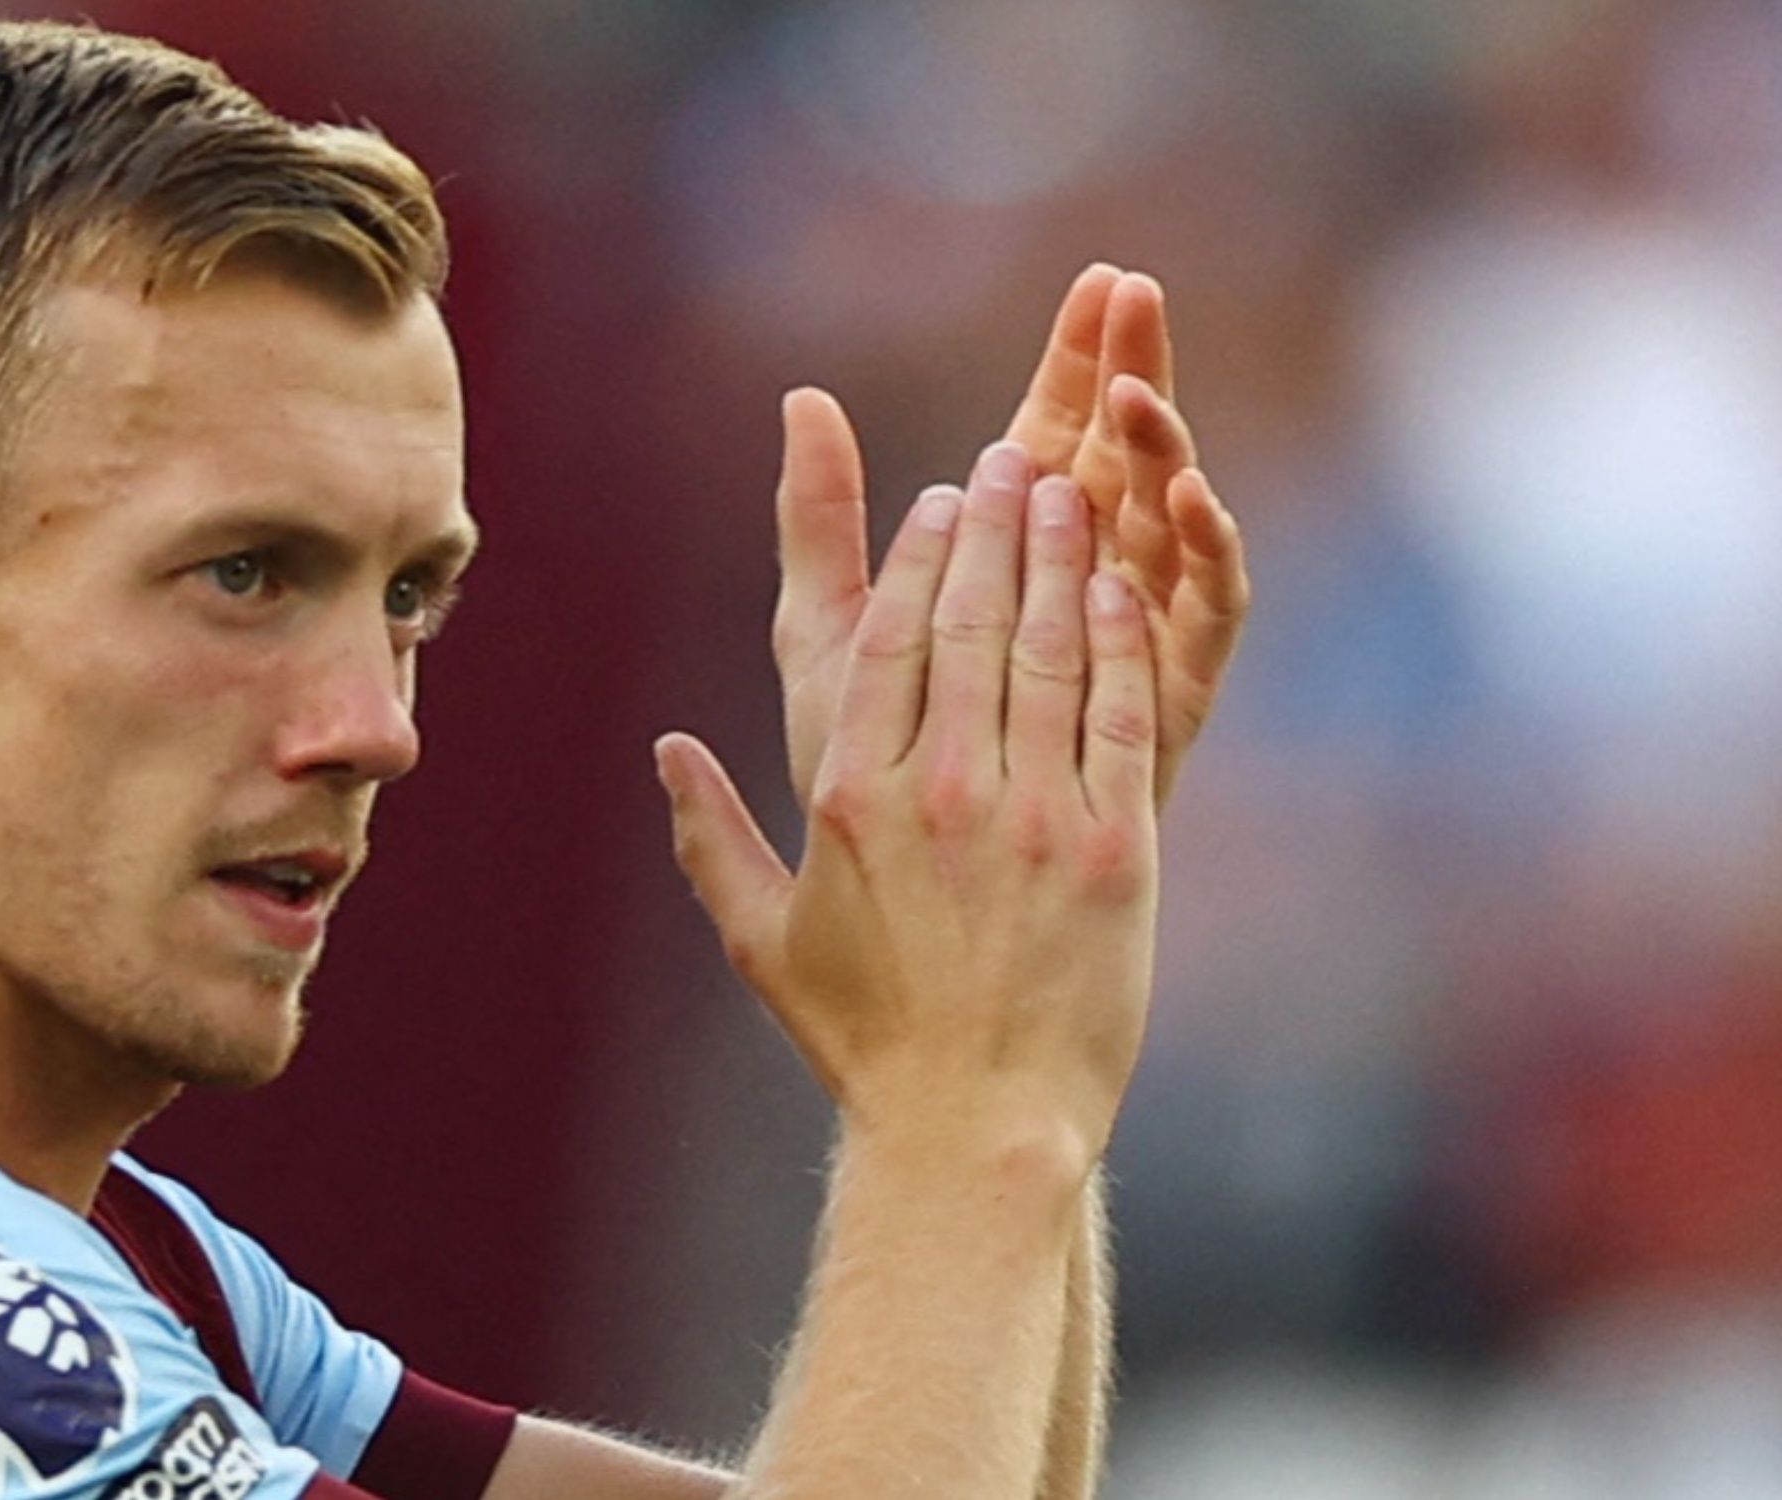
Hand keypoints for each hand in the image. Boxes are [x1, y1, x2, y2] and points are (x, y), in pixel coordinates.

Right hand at [661, 445, 1160, 1154]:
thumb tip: (665, 752)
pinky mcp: (1115, 848)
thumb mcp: (761, 939)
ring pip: (1048, 651)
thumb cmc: (863, 1039)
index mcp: (848, 799)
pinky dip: (1118, 642)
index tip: (938, 502)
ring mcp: (1032, 816)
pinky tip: (1119, 590)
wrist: (978, 1126)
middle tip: (1013, 462)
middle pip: (969, 621)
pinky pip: (1117, 716)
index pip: (883, 638)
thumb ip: (707, 836)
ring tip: (1072, 493)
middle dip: (993, 527)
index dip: (915, 557)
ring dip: (1061, 559)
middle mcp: (938, 792)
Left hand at [775, 267, 1248, 812]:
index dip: (1082, 353)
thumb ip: (819, 521)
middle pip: (1126, 455)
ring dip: (1166, 448)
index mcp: (1016, 552)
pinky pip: (1207, 616)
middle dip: (1136, 370)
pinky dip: (1209, 556)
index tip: (1104, 277)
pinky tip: (1194, 501)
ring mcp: (1139, 638)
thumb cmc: (875, 769)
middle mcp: (1089, 582)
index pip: (1060, 426)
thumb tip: (799, 395)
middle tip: (1143, 295)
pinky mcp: (1174, 701)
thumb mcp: (827, 634)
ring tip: (1142, 392)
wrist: (926, 903)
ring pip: (1172, 520)